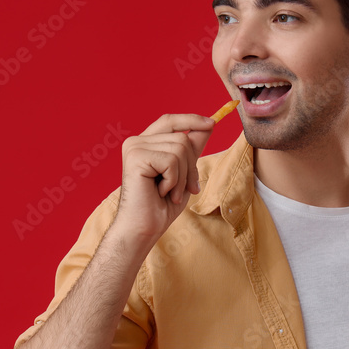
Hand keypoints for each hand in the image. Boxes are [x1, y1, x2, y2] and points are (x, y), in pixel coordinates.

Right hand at [115, 113, 216, 243]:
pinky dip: (174, 180)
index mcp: (146, 143)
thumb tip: (209, 125)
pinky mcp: (136, 157)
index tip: (213, 123)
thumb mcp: (184, 172)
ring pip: (180, 149)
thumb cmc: (161, 205)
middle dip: (191, 166)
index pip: (170, 121)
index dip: (191, 120)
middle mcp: (137, 141)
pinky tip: (160, 192)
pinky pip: (171, 161)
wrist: (144, 228)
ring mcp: (135, 147)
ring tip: (170, 192)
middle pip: (182, 138)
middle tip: (184, 189)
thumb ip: (192, 149)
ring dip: (182, 177)